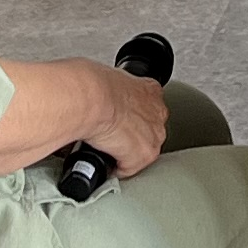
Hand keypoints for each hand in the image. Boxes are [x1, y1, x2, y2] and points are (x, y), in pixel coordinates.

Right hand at [75, 65, 167, 181]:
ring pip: (142, 150)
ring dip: (126, 153)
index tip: (118, 120)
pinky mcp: (144, 154)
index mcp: (148, 90)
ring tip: (106, 149)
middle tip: (110, 136)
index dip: (131, 116)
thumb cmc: (91, 85)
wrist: (91, 98)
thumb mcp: (105, 80)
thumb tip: (96, 97)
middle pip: (148, 130)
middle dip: (132, 136)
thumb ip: (111, 91)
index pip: (146, 107)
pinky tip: (105, 159)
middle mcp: (156, 112)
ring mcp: (153, 134)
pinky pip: (130, 167)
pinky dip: (116, 167)